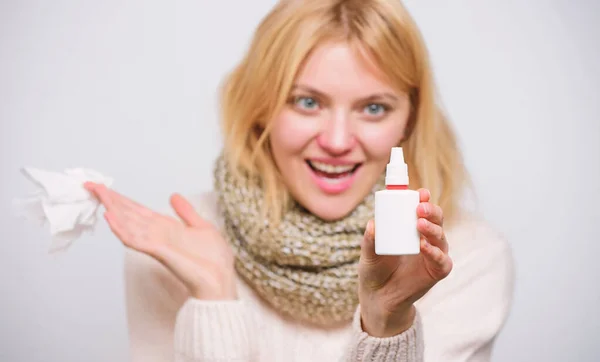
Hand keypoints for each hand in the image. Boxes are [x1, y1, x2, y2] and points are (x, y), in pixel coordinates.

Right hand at [84, 182, 236, 299]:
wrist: (221, 279)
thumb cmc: (213, 260)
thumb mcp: (201, 227)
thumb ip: (186, 213)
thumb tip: (173, 196)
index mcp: (166, 227)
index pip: (137, 210)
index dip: (121, 199)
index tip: (104, 187)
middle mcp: (157, 234)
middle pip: (129, 214)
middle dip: (111, 200)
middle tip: (92, 185)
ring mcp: (156, 243)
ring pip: (129, 223)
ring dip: (114, 210)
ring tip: (99, 196)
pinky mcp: (160, 251)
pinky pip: (137, 239)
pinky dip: (122, 229)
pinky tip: (111, 218)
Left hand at [358, 188, 451, 336]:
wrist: (378, 297)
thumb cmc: (375, 269)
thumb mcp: (368, 252)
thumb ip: (369, 239)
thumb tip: (372, 224)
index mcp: (411, 228)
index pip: (422, 209)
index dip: (424, 199)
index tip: (420, 193)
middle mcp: (426, 238)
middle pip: (436, 219)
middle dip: (431, 210)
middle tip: (420, 208)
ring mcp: (433, 254)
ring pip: (441, 237)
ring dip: (432, 228)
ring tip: (419, 224)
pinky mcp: (437, 271)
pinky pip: (442, 260)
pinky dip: (435, 253)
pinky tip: (424, 247)